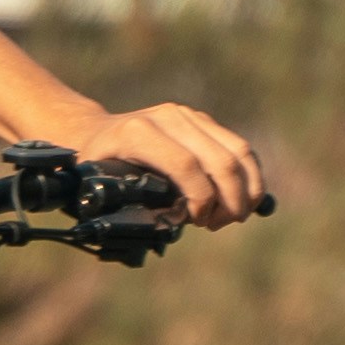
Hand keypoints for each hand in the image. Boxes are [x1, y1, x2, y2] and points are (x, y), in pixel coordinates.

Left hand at [70, 102, 268, 230]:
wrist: (94, 133)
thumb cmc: (95, 170)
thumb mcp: (99, 189)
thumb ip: (129, 208)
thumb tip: (169, 228)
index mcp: (138, 134)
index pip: (186, 166)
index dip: (201, 199)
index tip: (199, 221)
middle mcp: (168, 118)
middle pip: (220, 160)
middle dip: (230, 200)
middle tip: (219, 224)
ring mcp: (189, 116)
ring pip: (239, 150)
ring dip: (247, 189)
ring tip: (234, 215)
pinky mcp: (203, 121)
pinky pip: (239, 147)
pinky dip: (249, 176)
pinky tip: (242, 200)